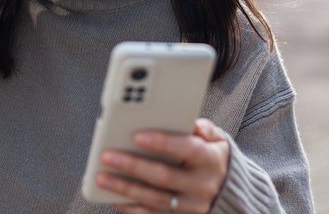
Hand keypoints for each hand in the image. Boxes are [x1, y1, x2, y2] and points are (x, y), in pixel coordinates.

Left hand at [97, 119, 229, 213]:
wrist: (227, 190)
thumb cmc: (211, 157)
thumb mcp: (217, 139)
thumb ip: (204, 128)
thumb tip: (193, 124)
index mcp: (211, 160)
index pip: (187, 149)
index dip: (163, 143)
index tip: (137, 136)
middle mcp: (203, 186)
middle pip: (164, 177)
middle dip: (133, 165)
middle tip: (107, 156)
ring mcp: (191, 206)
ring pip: (154, 199)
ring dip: (125, 189)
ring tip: (102, 177)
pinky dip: (130, 207)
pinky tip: (112, 196)